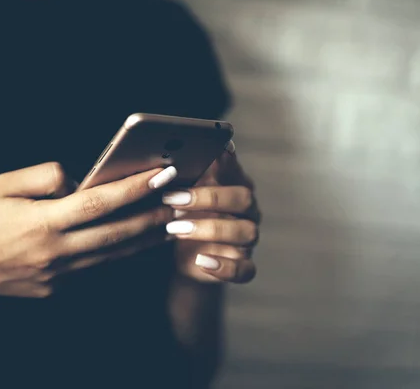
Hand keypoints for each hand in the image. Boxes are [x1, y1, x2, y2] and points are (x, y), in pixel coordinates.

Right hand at [0, 162, 177, 297]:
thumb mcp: (2, 184)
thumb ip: (46, 176)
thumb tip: (79, 179)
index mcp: (43, 223)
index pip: (101, 202)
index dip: (135, 188)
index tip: (162, 174)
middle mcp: (55, 253)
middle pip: (117, 234)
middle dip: (154, 216)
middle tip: (181, 203)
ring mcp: (56, 276)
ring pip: (112, 256)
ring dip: (144, 239)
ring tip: (169, 223)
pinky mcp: (54, 290)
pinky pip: (94, 269)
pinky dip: (117, 254)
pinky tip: (133, 243)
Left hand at [163, 142, 260, 282]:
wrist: (184, 258)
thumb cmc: (182, 217)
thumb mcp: (178, 195)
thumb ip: (181, 175)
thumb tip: (172, 150)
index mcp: (234, 185)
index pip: (236, 168)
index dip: (224, 161)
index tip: (210, 154)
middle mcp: (247, 210)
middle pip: (243, 198)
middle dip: (208, 197)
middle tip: (173, 199)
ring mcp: (247, 239)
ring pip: (244, 231)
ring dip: (209, 228)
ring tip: (175, 228)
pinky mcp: (243, 265)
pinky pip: (243, 269)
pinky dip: (224, 267)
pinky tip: (201, 261)